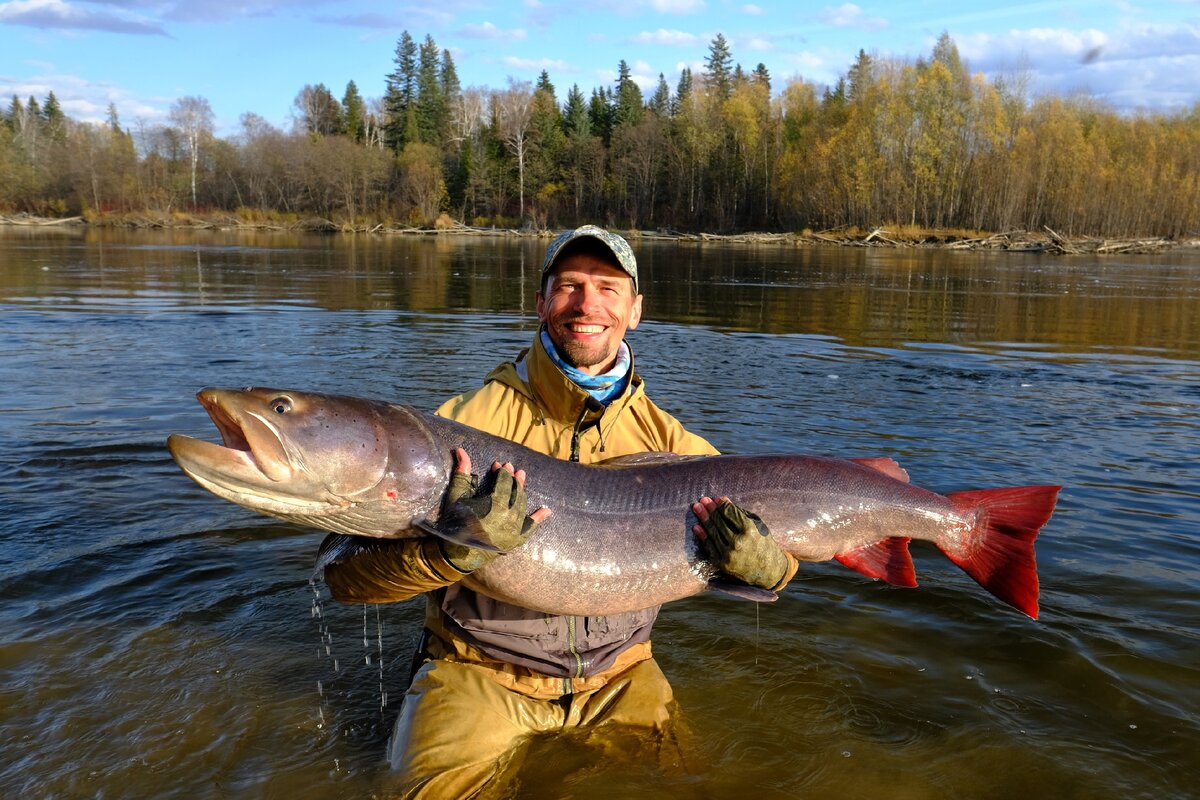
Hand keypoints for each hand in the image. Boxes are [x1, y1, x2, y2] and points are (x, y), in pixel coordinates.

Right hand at [438, 448, 550, 571]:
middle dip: (514, 479)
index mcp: (494, 505)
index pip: (504, 482)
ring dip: (522, 491)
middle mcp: (508, 517)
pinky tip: (546, 510)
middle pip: (516, 492)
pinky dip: (538, 518)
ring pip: (523, 505)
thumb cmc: (455, 523)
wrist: (457, 553)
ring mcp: (514, 530)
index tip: (499, 465)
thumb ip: (462, 473)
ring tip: (521, 479)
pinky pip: (530, 528)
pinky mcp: (516, 541)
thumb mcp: (456, 497)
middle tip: (512, 468)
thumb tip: (460, 450)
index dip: (502, 472)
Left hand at [692, 496, 788, 588]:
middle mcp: (738, 542)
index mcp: (749, 530)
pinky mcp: (723, 564)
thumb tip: (723, 500)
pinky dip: (702, 536)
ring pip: (712, 533)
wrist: (768, 571)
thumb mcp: (758, 526)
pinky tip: (696, 526)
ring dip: (703, 519)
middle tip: (702, 500)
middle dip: (710, 509)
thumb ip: (740, 513)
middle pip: (719, 522)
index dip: (722, 505)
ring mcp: (729, 554)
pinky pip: (710, 547)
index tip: (716, 499)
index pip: (730, 513)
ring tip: (696, 508)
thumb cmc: (764, 544)